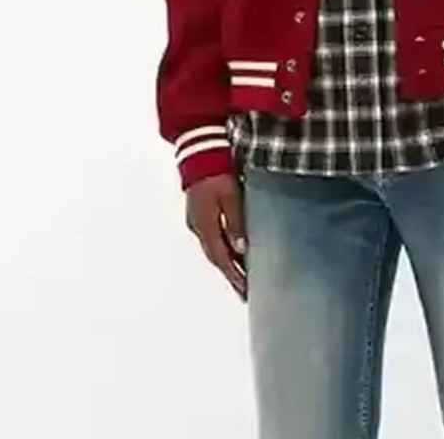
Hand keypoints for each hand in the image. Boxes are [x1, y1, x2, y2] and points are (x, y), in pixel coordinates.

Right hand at [185, 173, 246, 300]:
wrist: (200, 151)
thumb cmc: (216, 170)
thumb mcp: (230, 195)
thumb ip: (235, 221)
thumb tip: (240, 248)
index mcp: (205, 225)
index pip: (221, 258)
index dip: (234, 276)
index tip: (246, 292)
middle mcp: (198, 227)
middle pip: (216, 257)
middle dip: (231, 275)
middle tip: (244, 292)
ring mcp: (197, 220)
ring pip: (214, 249)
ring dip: (227, 264)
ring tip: (241, 278)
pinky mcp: (200, 213)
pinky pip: (213, 238)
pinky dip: (223, 249)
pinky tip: (232, 252)